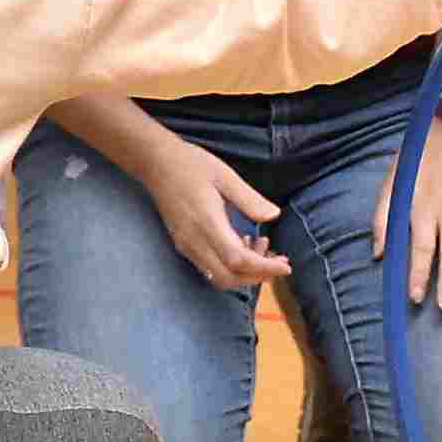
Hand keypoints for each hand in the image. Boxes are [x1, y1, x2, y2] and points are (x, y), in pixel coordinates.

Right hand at [141, 138, 292, 291]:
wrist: (156, 163)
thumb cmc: (192, 165)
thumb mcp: (225, 176)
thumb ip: (249, 200)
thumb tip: (273, 216)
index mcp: (207, 223)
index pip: (238, 260)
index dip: (264, 268)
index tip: (285, 267)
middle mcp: (194, 241)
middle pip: (228, 278)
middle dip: (257, 276)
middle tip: (278, 260)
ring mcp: (186, 245)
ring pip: (218, 277)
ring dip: (244, 272)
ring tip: (263, 246)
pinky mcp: (183, 244)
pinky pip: (210, 267)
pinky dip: (231, 265)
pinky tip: (243, 243)